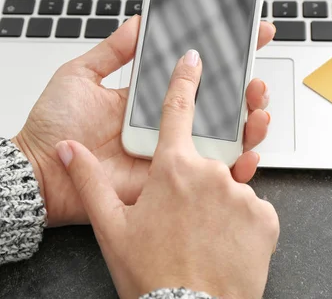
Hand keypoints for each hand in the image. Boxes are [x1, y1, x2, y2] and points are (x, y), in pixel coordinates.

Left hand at [13, 16, 274, 226]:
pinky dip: (237, 164)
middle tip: (254, 70)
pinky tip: (249, 148)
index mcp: (147, 98)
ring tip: (257, 102)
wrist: (42, 169)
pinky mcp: (169, 180)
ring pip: (222, 137)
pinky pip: (210, 175)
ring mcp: (168, 151)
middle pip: (216, 105)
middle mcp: (163, 124)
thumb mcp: (80, 75)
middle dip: (244, 86)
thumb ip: (112, 50)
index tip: (246, 32)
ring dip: (249, 119)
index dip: (221, 54)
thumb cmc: (54, 124)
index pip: (191, 73)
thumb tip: (138, 21)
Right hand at [57, 49, 279, 298]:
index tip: (196, 59)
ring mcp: (242, 195)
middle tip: (185, 213)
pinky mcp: (265, 218)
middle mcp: (211, 174)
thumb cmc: (151, 273)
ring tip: (197, 238)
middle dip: (196, 175)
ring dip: (215, 204)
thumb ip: (87, 180)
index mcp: (173, 169)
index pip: (179, 108)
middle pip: (205, 156)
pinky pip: (252, 207)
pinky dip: (238, 220)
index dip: (186, 79)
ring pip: (229, 185)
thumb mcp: (110, 225)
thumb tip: (66, 150)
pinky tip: (220, 244)